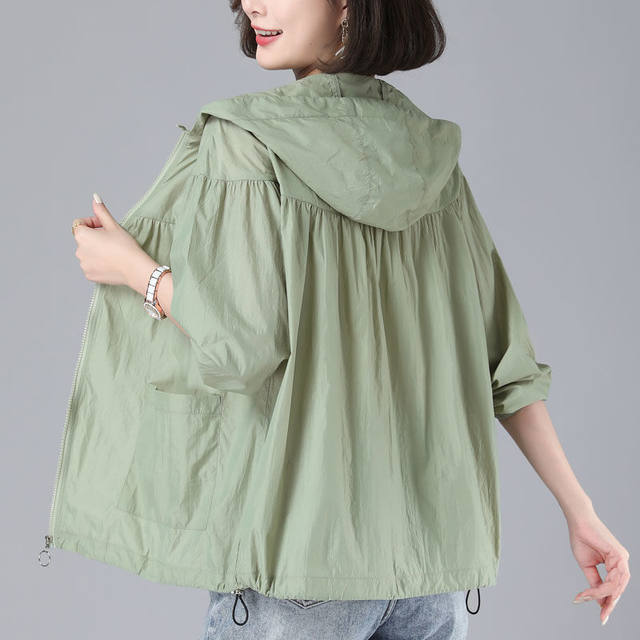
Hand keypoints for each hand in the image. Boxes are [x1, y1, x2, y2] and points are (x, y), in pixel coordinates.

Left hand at [72, 194, 146, 285]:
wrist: (134, 268)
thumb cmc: (125, 246)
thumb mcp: (113, 225)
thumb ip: (101, 211)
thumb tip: (95, 197)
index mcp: (82, 236)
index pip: (80, 223)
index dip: (93, 223)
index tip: (105, 227)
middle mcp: (79, 250)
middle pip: (84, 239)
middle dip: (94, 237)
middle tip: (112, 240)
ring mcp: (83, 264)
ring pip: (87, 253)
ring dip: (96, 250)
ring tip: (112, 252)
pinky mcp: (89, 275)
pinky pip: (90, 265)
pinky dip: (98, 263)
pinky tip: (110, 262)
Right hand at [569, 510, 629, 624]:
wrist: (578, 521)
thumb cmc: (581, 538)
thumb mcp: (587, 565)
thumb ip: (595, 582)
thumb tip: (600, 600)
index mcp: (616, 564)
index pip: (615, 588)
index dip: (608, 602)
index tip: (602, 616)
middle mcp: (622, 562)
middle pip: (619, 589)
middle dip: (610, 605)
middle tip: (602, 617)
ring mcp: (622, 559)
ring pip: (618, 586)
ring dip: (604, 596)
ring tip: (588, 600)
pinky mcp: (619, 555)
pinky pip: (615, 578)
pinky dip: (604, 587)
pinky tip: (592, 592)